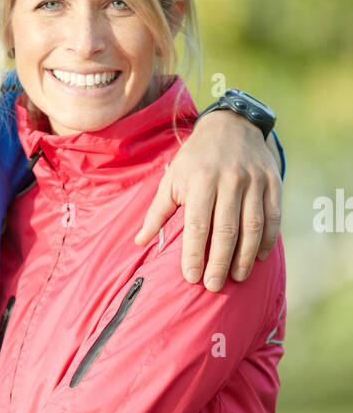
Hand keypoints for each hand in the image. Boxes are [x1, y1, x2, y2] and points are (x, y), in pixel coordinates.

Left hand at [134, 110, 282, 289]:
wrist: (232, 125)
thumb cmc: (195, 158)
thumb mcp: (172, 178)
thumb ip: (158, 212)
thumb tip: (139, 242)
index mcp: (200, 180)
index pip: (197, 225)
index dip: (194, 254)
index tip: (191, 278)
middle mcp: (229, 180)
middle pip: (226, 230)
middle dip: (219, 262)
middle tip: (213, 286)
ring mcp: (254, 180)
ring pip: (252, 226)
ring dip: (245, 256)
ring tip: (237, 278)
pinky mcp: (273, 180)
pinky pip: (273, 215)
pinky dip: (268, 239)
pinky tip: (259, 257)